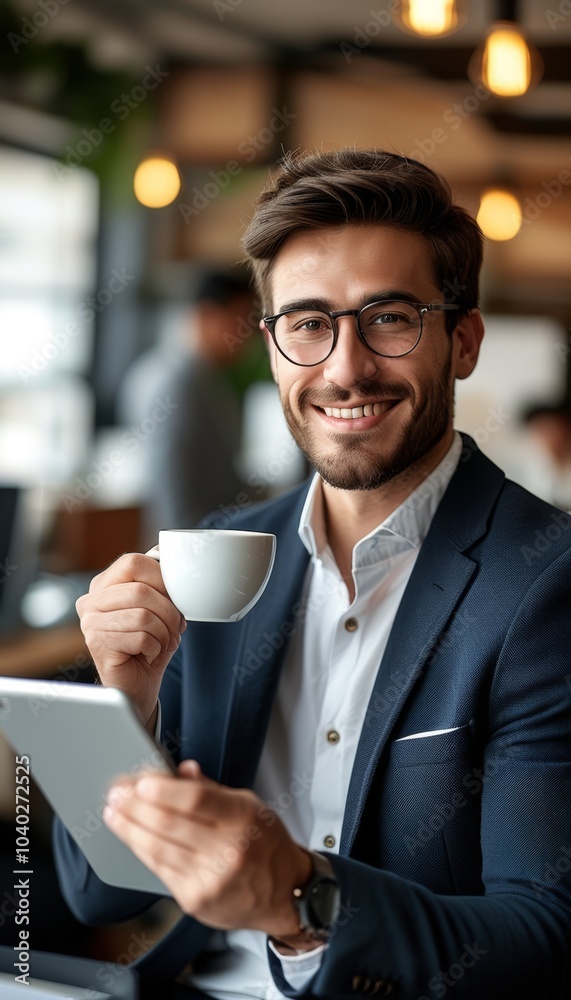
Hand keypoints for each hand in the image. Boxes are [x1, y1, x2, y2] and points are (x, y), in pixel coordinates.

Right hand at [76, 554, 185, 726]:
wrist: (137, 685)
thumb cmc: (148, 645)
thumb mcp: (158, 610)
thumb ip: (161, 589)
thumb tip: (177, 576)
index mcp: (105, 585)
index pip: (133, 562)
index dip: (161, 578)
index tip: (173, 597)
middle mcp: (91, 601)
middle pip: (141, 590)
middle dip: (168, 611)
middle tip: (174, 627)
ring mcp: (90, 623)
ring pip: (143, 615)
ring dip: (163, 632)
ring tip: (161, 641)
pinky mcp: (97, 644)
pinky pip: (141, 637)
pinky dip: (154, 647)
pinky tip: (147, 653)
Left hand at [103, 760, 312, 937]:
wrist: (284, 894)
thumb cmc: (266, 845)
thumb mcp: (250, 805)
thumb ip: (212, 789)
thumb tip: (182, 771)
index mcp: (242, 818)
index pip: (195, 799)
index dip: (163, 789)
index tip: (140, 780)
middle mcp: (227, 849)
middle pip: (169, 824)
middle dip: (135, 806)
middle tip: (117, 793)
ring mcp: (209, 878)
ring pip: (158, 848)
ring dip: (129, 829)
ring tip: (114, 813)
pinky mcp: (195, 899)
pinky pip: (159, 870)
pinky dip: (141, 851)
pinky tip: (130, 838)